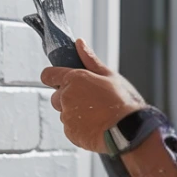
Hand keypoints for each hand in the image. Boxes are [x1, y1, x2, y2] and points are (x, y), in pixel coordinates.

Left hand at [41, 39, 146, 153]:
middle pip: (56, 97)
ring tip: (96, 115)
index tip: (59, 80)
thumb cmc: (123, 101)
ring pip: (65, 113)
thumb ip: (90, 60)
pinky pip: (70, 128)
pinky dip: (80, 127)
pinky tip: (96, 125)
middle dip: (67, 98)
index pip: (48, 75)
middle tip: (89, 101)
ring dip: (75, 113)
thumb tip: (79, 44)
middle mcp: (66, 97)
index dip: (53, 77)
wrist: (128, 130)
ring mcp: (67, 116)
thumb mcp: (110, 75)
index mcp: (75, 79)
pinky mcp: (70, 133)